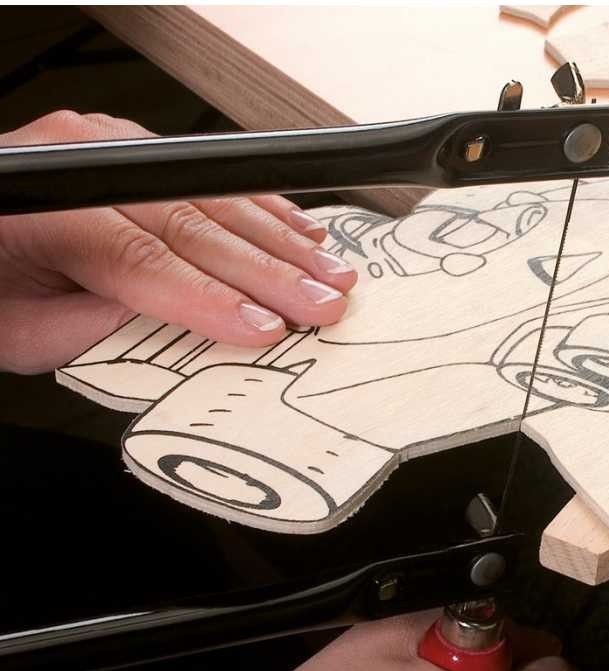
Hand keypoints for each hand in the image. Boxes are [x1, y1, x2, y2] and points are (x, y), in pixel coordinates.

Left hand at [0, 111, 356, 373]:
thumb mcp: (29, 333)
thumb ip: (106, 330)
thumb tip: (193, 335)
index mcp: (44, 209)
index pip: (143, 259)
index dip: (210, 297)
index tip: (266, 328)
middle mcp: (82, 162)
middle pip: (193, 223)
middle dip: (267, 270)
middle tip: (322, 303)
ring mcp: (111, 147)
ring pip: (214, 196)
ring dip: (281, 239)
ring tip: (328, 272)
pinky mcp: (135, 149)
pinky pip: (211, 177)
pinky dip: (261, 208)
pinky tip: (299, 229)